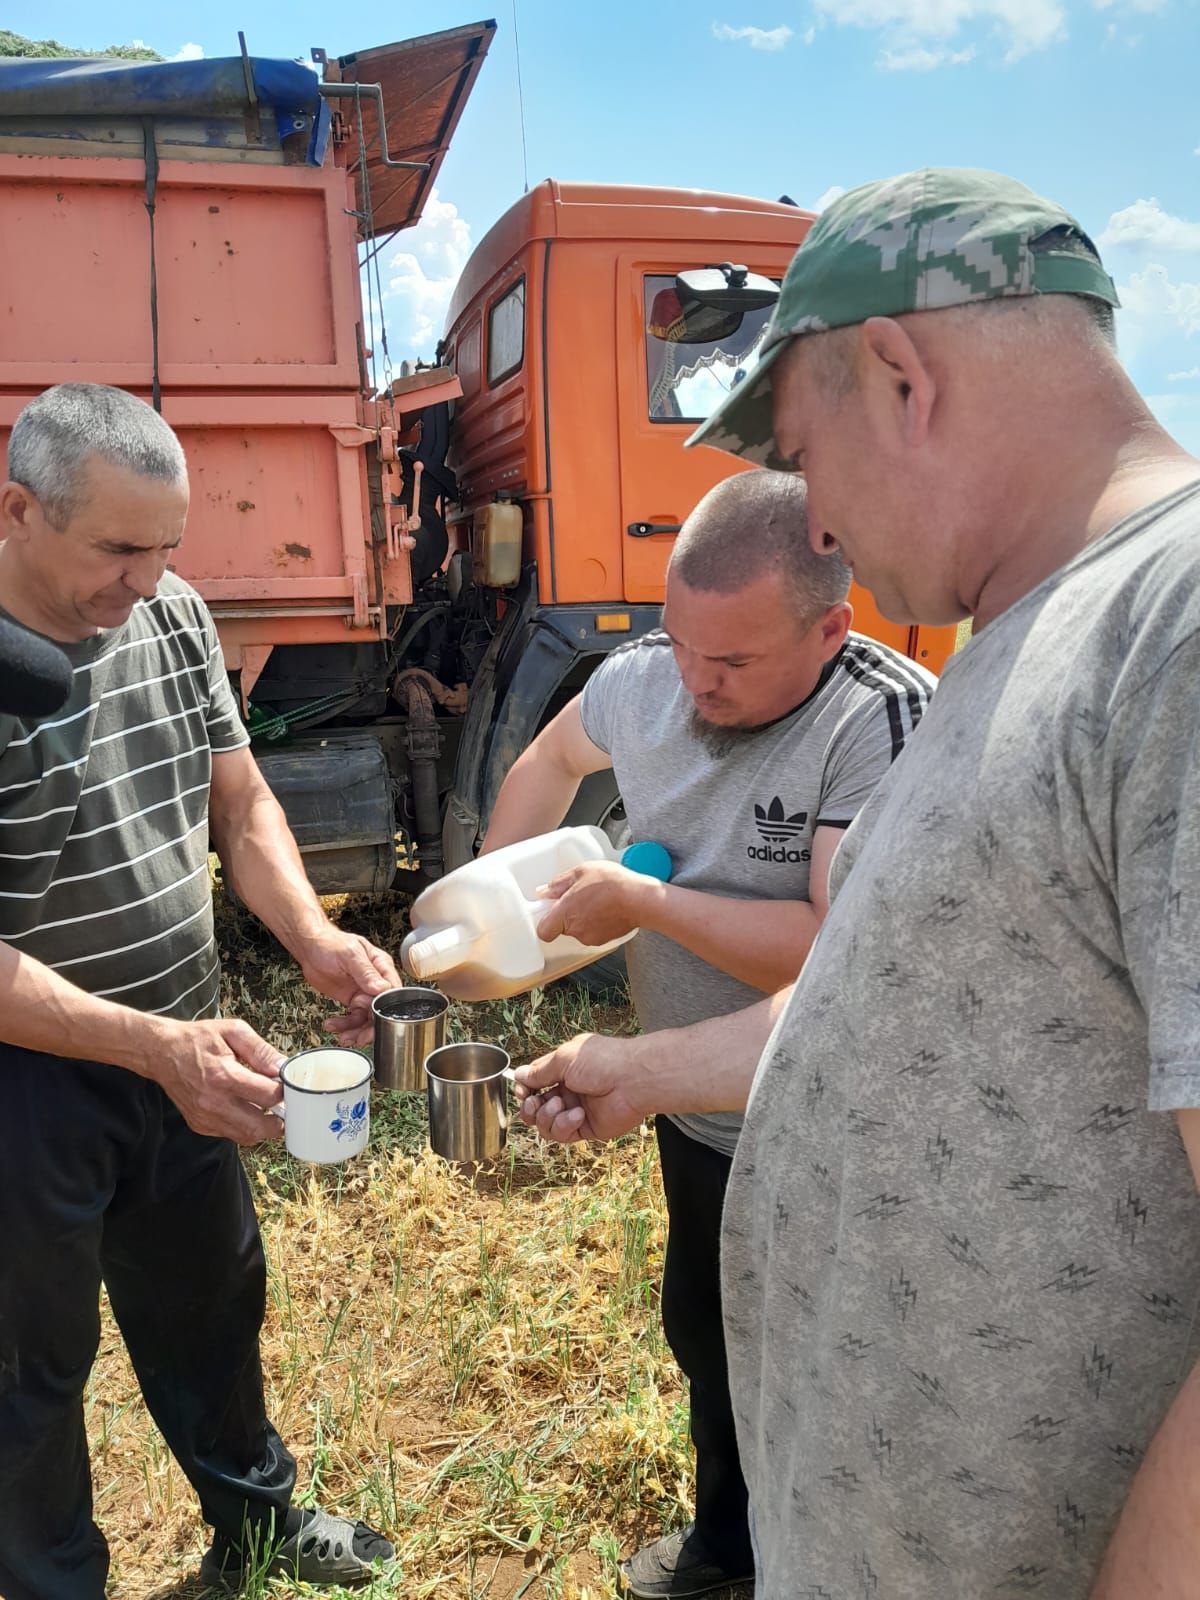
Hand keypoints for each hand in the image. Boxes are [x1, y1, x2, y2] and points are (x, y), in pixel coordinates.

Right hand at [151, 1018, 284, 1144]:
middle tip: (284, 1107)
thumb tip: (283, 1066)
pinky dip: (243, 1127)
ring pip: (246, 1136)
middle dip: (278, 1120)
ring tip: (266, 1109)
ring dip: (262, 1127)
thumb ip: (261, 1051)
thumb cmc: (197, 1039)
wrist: (162, 1052)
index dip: (283, 1092)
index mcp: (224, 1076)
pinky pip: (230, 1134)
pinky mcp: (200, 1124)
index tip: (285, 1085)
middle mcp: (213, 1102)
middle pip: (259, 1127)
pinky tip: (244, 1109)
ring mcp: (205, 1117)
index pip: (268, 1096)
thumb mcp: (233, 1032)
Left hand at [296, 928, 400, 1046]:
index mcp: (381, 967)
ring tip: (344, 1037)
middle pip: (381, 1010)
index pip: (392, 992)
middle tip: (359, 1038)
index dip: (385, 1009)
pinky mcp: (351, 999)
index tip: (373, 1020)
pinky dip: (343, 1025)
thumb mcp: (349, 955)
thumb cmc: (330, 943)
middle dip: (370, 1027)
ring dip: (355, 1030)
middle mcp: (375, 982)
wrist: (309, 948)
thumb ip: (365, 972)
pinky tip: (332, 1025)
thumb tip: (380, 988)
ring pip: (367, 1018)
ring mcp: (363, 992)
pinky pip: (353, 1018)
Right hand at [513, 1031, 651, 1143]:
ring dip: (547, 1116)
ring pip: (546, 1124)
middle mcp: (569, 1090)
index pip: (536, 1082)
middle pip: (536, 1107)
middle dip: (530, 1107)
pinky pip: (562, 1134)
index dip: (525, 1089)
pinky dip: (564, 1125)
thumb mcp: (564, 1059)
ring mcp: (577, 1110)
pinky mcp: (586, 1128)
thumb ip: (540, 1071)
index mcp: (565, 1069)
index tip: (521, 1090)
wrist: (633, 1080)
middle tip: (533, 1102)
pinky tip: (577, 1114)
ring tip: (561, 1104)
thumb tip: (519, 1074)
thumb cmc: (603, 1062)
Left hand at [534, 861, 652, 945]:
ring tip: (597, 900)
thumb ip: (559, 883)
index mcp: (565, 912)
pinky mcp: (604, 941)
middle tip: (579, 897)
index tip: (551, 909)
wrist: (640, 899)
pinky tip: (606, 909)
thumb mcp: (582, 871)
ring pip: (578, 929)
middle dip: (568, 914)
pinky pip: (593, 932)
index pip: (543, 931)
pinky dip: (597, 923)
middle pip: (562, 927)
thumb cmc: (612, 883)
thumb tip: (544, 892)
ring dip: (583, 917)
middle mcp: (576, 929)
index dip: (546, 920)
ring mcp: (590, 937)